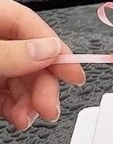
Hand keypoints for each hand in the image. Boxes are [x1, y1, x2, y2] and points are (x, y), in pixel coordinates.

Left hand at [0, 0, 85, 128]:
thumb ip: (10, 52)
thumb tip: (49, 50)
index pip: (30, 25)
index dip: (56, 50)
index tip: (74, 75)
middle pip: (29, 56)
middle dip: (42, 85)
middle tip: (50, 107)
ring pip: (19, 77)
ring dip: (30, 101)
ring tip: (29, 118)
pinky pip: (4, 92)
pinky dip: (15, 106)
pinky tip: (19, 117)